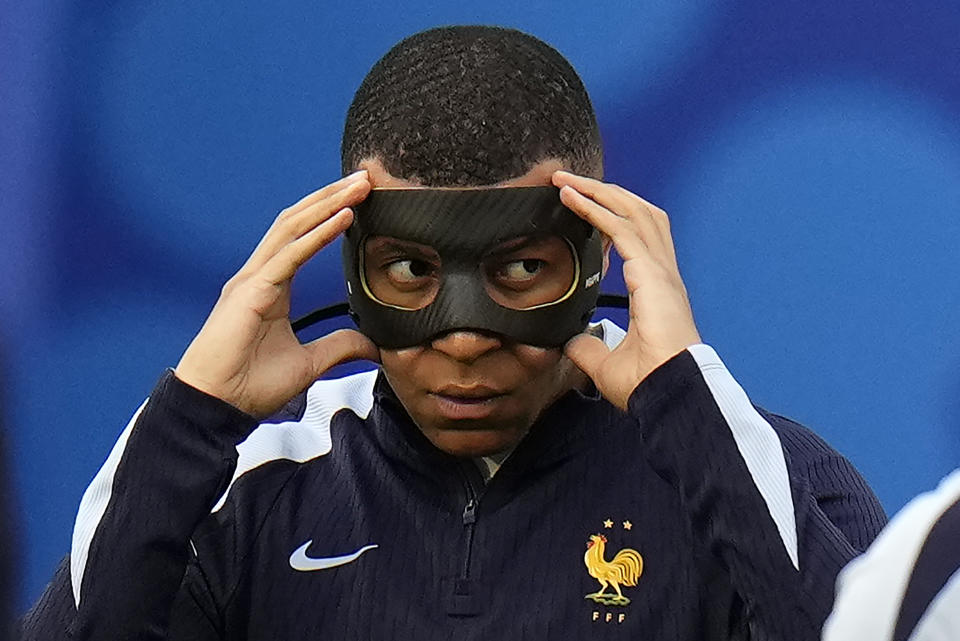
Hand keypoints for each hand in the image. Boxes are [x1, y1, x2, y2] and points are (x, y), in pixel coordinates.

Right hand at [175, 170, 378, 417]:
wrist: (215, 406)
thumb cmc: (249, 384)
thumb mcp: (309, 363)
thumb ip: (339, 347)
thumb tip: (372, 345)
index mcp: (270, 286)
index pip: (303, 237)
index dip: (330, 215)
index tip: (359, 200)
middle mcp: (260, 274)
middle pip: (299, 221)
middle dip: (331, 197)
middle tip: (365, 179)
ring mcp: (252, 279)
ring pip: (294, 227)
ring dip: (328, 203)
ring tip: (357, 187)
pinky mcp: (252, 291)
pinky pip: (290, 255)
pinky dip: (318, 234)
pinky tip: (343, 218)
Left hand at [552, 171, 700, 409]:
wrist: (669, 393)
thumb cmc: (649, 384)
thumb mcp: (607, 364)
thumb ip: (590, 347)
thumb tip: (572, 340)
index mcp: (656, 290)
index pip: (637, 238)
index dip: (613, 217)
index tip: (584, 207)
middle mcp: (661, 273)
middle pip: (637, 214)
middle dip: (605, 193)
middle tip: (570, 182)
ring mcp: (659, 270)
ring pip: (631, 211)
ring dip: (598, 191)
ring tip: (569, 181)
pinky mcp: (651, 273)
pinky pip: (620, 228)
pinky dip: (595, 208)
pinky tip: (573, 198)